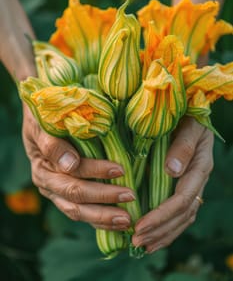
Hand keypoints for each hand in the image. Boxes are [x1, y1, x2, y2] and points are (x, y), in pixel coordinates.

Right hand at [22, 105, 133, 230]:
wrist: (39, 118)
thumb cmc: (44, 116)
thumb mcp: (43, 124)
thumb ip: (53, 144)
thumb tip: (70, 165)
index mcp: (43, 166)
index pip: (72, 174)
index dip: (96, 172)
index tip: (119, 170)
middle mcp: (47, 183)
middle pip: (76, 197)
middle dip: (104, 198)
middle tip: (130, 196)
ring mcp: (55, 192)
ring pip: (77, 211)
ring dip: (103, 216)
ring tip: (127, 220)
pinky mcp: (63, 197)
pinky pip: (80, 212)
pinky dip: (97, 220)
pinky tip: (116, 223)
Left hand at [132, 117, 213, 252]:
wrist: (194, 111)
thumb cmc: (190, 116)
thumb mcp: (190, 126)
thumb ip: (183, 147)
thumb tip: (171, 170)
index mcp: (200, 168)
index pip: (181, 200)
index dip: (161, 215)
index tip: (140, 226)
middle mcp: (198, 180)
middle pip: (182, 214)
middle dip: (159, 230)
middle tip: (136, 242)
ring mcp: (193, 184)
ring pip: (182, 218)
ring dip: (163, 234)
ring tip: (143, 245)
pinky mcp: (185, 184)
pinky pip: (180, 212)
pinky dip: (167, 226)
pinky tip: (154, 234)